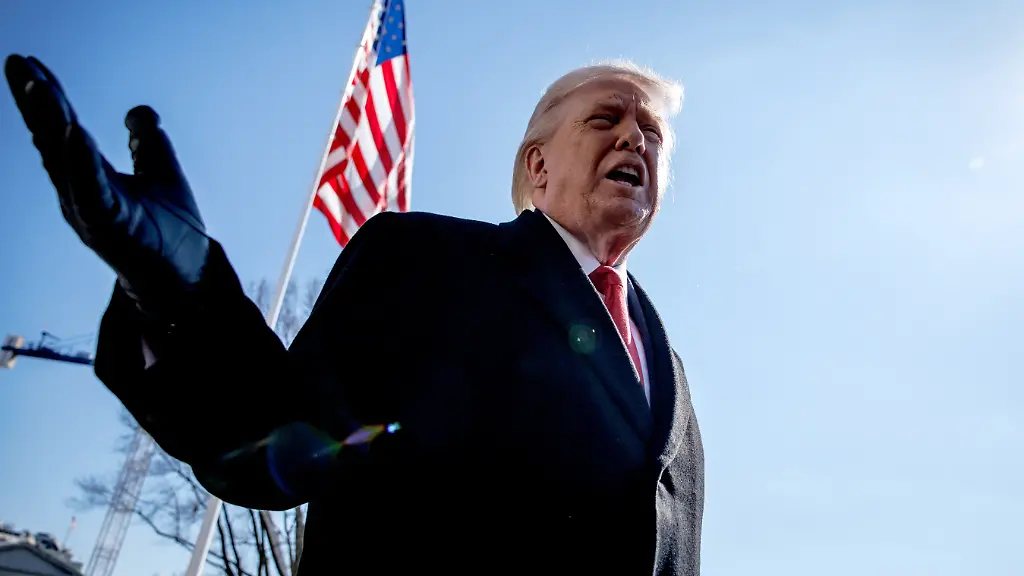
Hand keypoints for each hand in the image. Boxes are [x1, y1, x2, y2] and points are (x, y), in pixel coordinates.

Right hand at [5, 54, 209, 324]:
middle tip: (16, 62)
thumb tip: (139, 111)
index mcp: (91, 177)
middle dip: (34, 101)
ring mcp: (91, 211)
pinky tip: (73, 132)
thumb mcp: (162, 172)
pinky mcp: (110, 227)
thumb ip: (148, 141)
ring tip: (40, 86)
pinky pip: (91, 191)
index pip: (61, 129)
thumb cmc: (170, 230)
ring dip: (51, 122)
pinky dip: (81, 162)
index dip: (47, 97)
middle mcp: (81, 192)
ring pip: (64, 161)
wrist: (187, 277)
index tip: (29, 62)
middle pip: (51, 139)